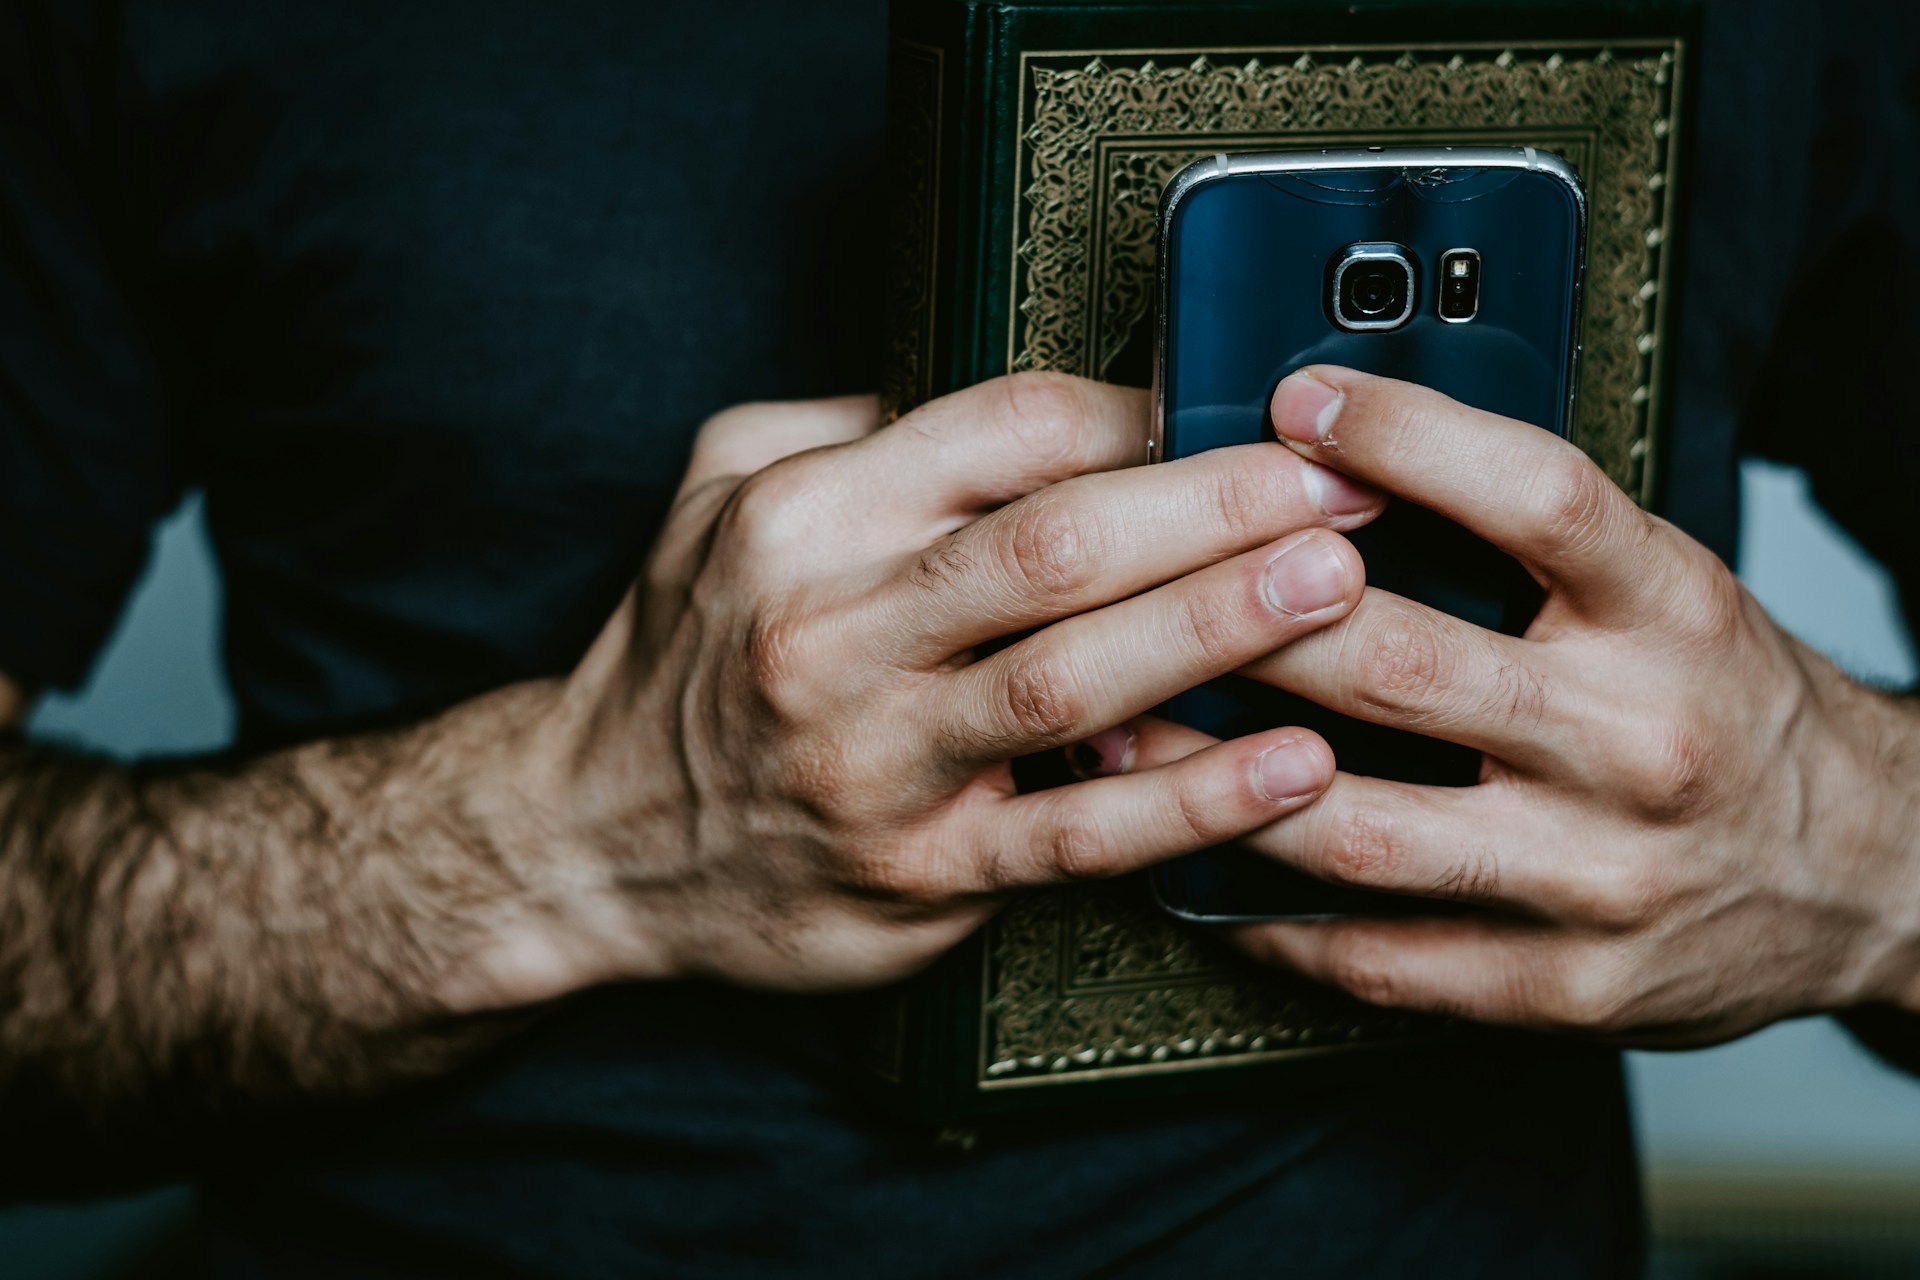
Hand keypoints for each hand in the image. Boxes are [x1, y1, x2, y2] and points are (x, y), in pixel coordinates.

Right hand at [472, 374, 1385, 997]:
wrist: (588, 838)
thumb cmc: (687, 651)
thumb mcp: (721, 493)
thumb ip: (859, 428)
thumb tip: (1032, 402)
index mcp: (802, 514)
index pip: (1004, 430)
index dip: (1141, 412)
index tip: (1238, 408)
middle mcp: (832, 629)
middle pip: (1057, 542)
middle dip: (1216, 503)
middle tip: (1339, 481)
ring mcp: (875, 759)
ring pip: (1073, 678)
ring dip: (1222, 625)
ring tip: (1342, 582)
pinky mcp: (915, 872)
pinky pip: (1073, 838)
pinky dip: (1189, 802)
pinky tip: (1292, 768)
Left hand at [1111, 366, 1919, 1044]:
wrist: (1869, 873)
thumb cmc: (1724, 702)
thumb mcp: (1666, 588)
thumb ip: (1530, 539)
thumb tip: (1342, 460)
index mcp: (1672, 611)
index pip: (1535, 496)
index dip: (1407, 437)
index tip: (1297, 398)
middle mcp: (1641, 741)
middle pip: (1403, 665)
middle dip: (1246, 622)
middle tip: (1133, 586)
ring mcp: (1600, 877)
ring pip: (1361, 828)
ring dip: (1213, 784)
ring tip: (1115, 735)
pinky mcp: (1566, 986)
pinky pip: (1380, 956)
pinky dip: (1269, 915)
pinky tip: (1192, 870)